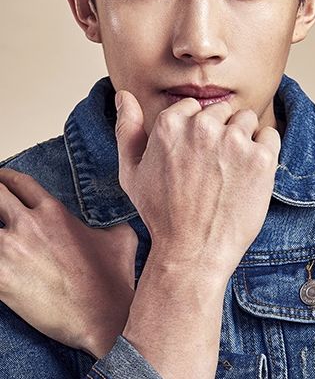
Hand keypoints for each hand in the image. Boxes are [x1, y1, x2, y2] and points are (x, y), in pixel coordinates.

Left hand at [0, 169, 137, 357]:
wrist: (101, 318)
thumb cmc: (112, 280)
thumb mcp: (122, 238)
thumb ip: (112, 221)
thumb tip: (114, 221)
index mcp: (54, 212)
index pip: (19, 182)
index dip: (5, 177)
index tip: (0, 180)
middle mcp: (29, 225)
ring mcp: (10, 252)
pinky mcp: (0, 281)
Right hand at [115, 90, 279, 279]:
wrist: (193, 252)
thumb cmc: (160, 213)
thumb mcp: (131, 171)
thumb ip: (127, 128)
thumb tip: (123, 95)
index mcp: (170, 123)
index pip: (194, 107)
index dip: (196, 132)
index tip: (196, 157)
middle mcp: (202, 126)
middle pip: (222, 111)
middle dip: (220, 132)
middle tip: (213, 168)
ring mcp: (233, 141)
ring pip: (247, 120)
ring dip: (243, 139)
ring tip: (231, 171)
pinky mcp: (261, 158)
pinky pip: (270, 136)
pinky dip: (265, 151)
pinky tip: (249, 175)